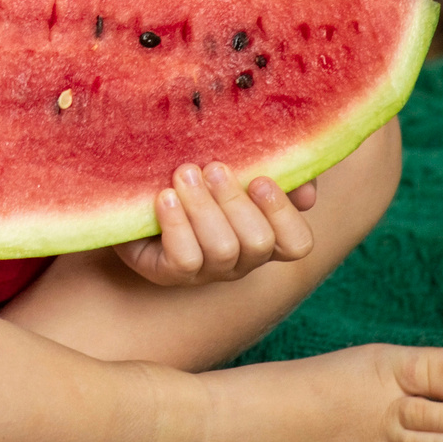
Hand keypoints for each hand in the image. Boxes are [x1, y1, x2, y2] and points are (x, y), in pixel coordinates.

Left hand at [112, 163, 316, 285]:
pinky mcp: (169, 274)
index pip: (297, 243)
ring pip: (222, 250)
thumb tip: (305, 192)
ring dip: (203, 207)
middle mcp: (241, 259)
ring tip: (184, 174)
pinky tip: (164, 198)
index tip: (260, 180)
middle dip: (235, 201)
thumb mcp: (235, 167)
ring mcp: (206, 271)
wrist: (137, 192)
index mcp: (265, 234)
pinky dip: (176, 225)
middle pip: (258, 243)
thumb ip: (275, 170)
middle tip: (213, 168)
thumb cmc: (196, 176)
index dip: (284, 214)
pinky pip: (184, 260)